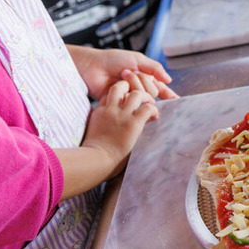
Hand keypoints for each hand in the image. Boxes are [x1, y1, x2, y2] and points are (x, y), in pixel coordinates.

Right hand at [55, 81, 158, 199]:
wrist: (95, 162)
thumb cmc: (93, 154)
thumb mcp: (93, 131)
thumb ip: (101, 122)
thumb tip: (109, 124)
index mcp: (100, 111)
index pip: (110, 91)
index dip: (121, 92)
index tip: (128, 100)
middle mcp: (110, 109)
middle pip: (121, 85)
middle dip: (132, 87)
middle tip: (141, 97)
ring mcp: (122, 115)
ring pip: (137, 93)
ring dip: (147, 97)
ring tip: (151, 104)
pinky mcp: (133, 124)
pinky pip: (147, 108)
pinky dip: (153, 110)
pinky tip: (154, 117)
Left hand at [67, 45, 178, 101]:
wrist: (93, 66)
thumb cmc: (113, 60)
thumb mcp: (137, 59)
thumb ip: (155, 68)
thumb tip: (169, 80)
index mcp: (145, 79)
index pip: (162, 89)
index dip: (170, 95)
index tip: (177, 101)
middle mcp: (139, 90)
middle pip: (153, 92)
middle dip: (143, 80)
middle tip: (128, 72)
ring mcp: (130, 98)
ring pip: (144, 98)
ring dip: (134, 85)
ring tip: (121, 76)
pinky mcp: (120, 105)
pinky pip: (131, 104)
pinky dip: (127, 95)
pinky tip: (120, 87)